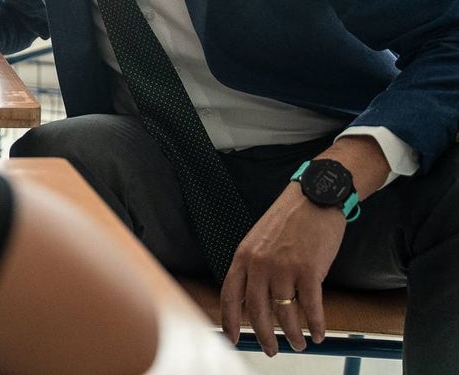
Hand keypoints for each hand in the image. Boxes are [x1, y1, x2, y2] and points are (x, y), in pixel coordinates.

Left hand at [219, 185, 344, 355]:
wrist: (315, 197)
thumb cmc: (289, 219)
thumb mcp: (259, 240)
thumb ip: (253, 267)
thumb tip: (252, 300)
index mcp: (243, 256)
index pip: (230, 296)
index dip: (229, 321)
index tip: (232, 339)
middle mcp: (260, 264)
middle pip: (256, 312)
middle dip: (263, 336)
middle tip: (271, 350)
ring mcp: (284, 268)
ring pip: (284, 314)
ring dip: (292, 335)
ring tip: (298, 344)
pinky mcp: (310, 270)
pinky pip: (311, 308)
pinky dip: (315, 326)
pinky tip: (318, 334)